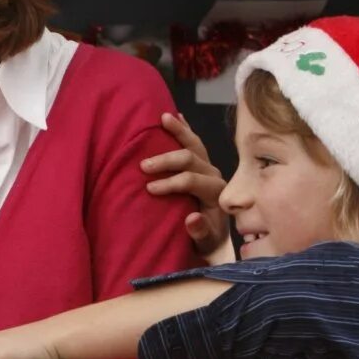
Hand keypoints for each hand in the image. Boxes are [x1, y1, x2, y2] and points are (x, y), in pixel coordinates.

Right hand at [144, 113, 233, 263]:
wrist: (215, 236)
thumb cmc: (207, 239)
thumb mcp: (204, 242)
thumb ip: (200, 232)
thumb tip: (193, 218)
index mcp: (215, 192)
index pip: (192, 181)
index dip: (171, 183)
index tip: (149, 188)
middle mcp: (214, 175)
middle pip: (191, 159)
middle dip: (167, 160)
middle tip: (144, 165)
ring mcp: (208, 166)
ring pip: (194, 143)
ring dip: (178, 130)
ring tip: (163, 118)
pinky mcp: (202, 163)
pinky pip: (195, 141)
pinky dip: (185, 128)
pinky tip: (176, 116)